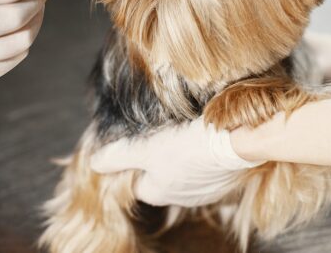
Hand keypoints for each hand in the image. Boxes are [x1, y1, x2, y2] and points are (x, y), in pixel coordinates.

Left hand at [90, 118, 263, 206]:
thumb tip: (94, 163)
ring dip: (183, 157)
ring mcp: (206, 189)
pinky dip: (204, 155)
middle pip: (161, 178)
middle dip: (159, 160)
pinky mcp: (225, 177)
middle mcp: (182, 197)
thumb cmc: (188, 146)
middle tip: (161, 135)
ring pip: (185, 173)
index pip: (137, 183)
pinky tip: (205, 138)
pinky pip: (208, 168)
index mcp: (160, 192)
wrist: (236, 142)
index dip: (133, 164)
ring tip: (184, 133)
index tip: (136, 145)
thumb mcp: (147, 149)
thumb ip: (119, 156)